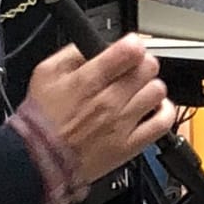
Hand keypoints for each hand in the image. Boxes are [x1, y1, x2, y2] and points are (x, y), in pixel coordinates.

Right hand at [26, 36, 171, 186]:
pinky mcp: (130, 145)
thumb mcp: (45, 73)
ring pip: (156, 91)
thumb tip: (93, 44)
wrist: (38, 159)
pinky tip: (154, 108)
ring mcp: (122, 123)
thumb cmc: (40, 120)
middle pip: (147, 68)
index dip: (134, 44)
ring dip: (151, 86)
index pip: (129, 51)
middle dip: (141, 63)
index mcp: (88, 80)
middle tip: (133, 69)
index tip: (130, 47)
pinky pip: (162, 123)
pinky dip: (164, 112)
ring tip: (140, 90)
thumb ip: (72, 54)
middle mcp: (109, 100)